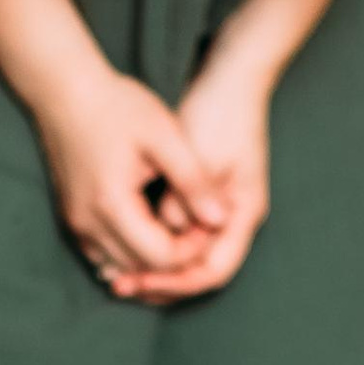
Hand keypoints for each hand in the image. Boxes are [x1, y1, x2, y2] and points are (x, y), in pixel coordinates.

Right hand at [34, 67, 227, 294]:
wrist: (64, 91)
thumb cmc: (116, 106)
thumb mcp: (164, 136)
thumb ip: (194, 181)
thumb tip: (222, 220)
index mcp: (112, 204)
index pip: (162, 257)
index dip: (193, 249)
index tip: (209, 222)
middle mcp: (88, 224)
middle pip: (142, 269)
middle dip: (175, 258)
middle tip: (200, 227)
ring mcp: (75, 224)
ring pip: (122, 267)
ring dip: (152, 260)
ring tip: (179, 229)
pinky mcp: (71, 219)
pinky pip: (103, 255)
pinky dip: (130, 253)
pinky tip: (152, 233)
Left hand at [134, 44, 273, 302]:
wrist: (230, 77)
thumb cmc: (219, 111)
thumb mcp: (201, 155)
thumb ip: (186, 197)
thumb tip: (165, 231)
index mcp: (244, 211)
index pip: (214, 270)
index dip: (176, 282)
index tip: (140, 282)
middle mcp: (235, 217)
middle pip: (202, 272)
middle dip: (164, 284)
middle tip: (121, 287)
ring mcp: (220, 209)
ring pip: (189, 258)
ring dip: (157, 269)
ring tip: (119, 274)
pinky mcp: (202, 198)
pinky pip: (179, 236)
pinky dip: (155, 245)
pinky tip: (124, 245)